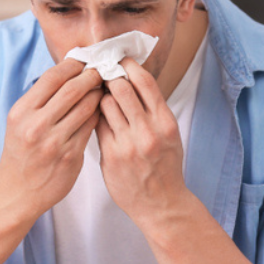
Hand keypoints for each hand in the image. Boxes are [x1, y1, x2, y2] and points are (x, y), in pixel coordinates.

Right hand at [0, 59, 102, 218]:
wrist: (18, 191)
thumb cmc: (22, 152)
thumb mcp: (20, 121)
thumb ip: (40, 99)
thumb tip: (68, 71)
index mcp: (22, 112)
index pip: (52, 77)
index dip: (72, 65)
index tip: (84, 61)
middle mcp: (36, 126)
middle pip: (72, 89)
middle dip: (90, 76)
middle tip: (100, 71)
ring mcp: (54, 142)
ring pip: (86, 107)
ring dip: (98, 94)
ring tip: (103, 88)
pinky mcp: (70, 156)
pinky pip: (91, 127)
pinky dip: (98, 114)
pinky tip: (101, 110)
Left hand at [96, 57, 191, 227]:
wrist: (162, 204)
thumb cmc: (165, 165)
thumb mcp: (169, 135)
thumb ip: (152, 109)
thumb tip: (130, 78)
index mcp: (165, 122)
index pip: (144, 82)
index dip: (129, 65)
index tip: (119, 60)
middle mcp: (148, 131)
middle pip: (121, 88)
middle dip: (109, 76)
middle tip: (102, 73)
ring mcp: (128, 145)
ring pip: (105, 104)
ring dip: (100, 95)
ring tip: (98, 95)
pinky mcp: (111, 157)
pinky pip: (97, 125)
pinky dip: (95, 116)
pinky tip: (94, 114)